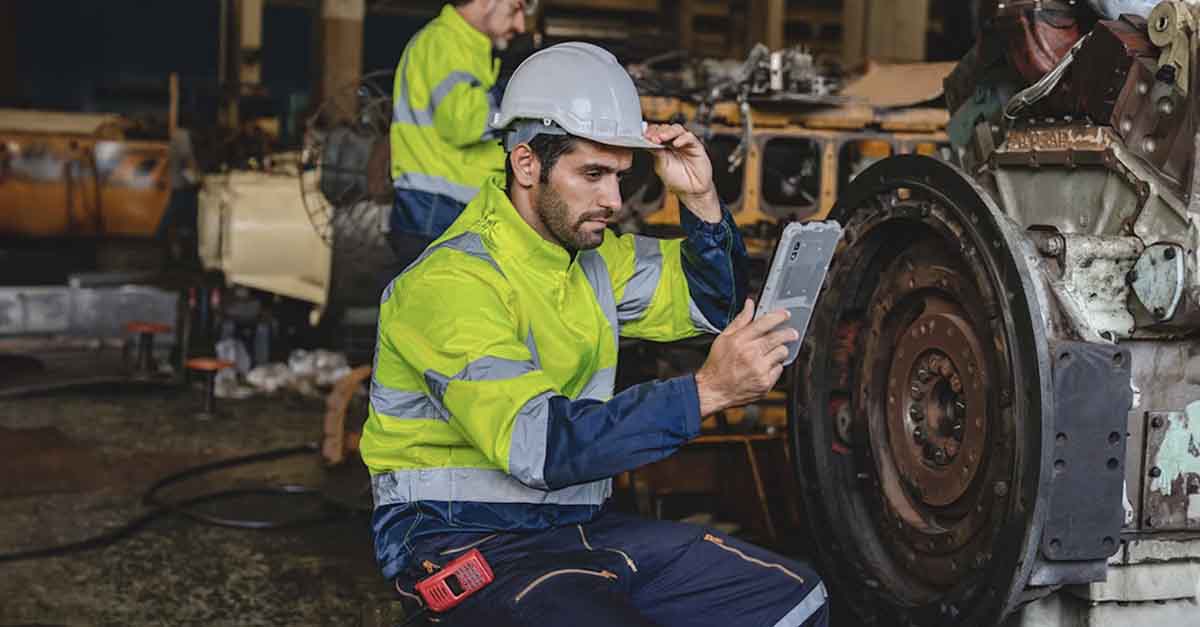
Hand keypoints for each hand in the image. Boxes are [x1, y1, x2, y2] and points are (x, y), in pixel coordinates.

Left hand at [644, 123, 720, 221]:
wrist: (691, 190)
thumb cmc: (677, 180)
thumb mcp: (662, 167)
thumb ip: (656, 154)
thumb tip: (648, 142)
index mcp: (663, 146)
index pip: (656, 133)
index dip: (650, 133)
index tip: (644, 136)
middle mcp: (673, 142)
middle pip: (665, 128)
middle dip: (657, 131)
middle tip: (651, 137)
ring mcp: (684, 143)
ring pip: (676, 129)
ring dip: (668, 132)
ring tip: (661, 138)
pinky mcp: (696, 146)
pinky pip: (689, 137)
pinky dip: (682, 138)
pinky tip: (676, 144)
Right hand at [694, 299, 797, 415]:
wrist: (714, 390)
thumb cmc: (717, 365)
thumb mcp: (723, 338)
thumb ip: (740, 321)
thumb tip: (750, 305)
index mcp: (739, 341)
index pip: (764, 323)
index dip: (778, 316)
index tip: (785, 315)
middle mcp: (750, 354)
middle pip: (778, 338)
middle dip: (788, 333)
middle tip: (791, 333)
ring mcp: (759, 370)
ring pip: (782, 353)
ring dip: (780, 350)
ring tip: (772, 352)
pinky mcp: (765, 383)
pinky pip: (779, 369)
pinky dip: (775, 366)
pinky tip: (766, 366)